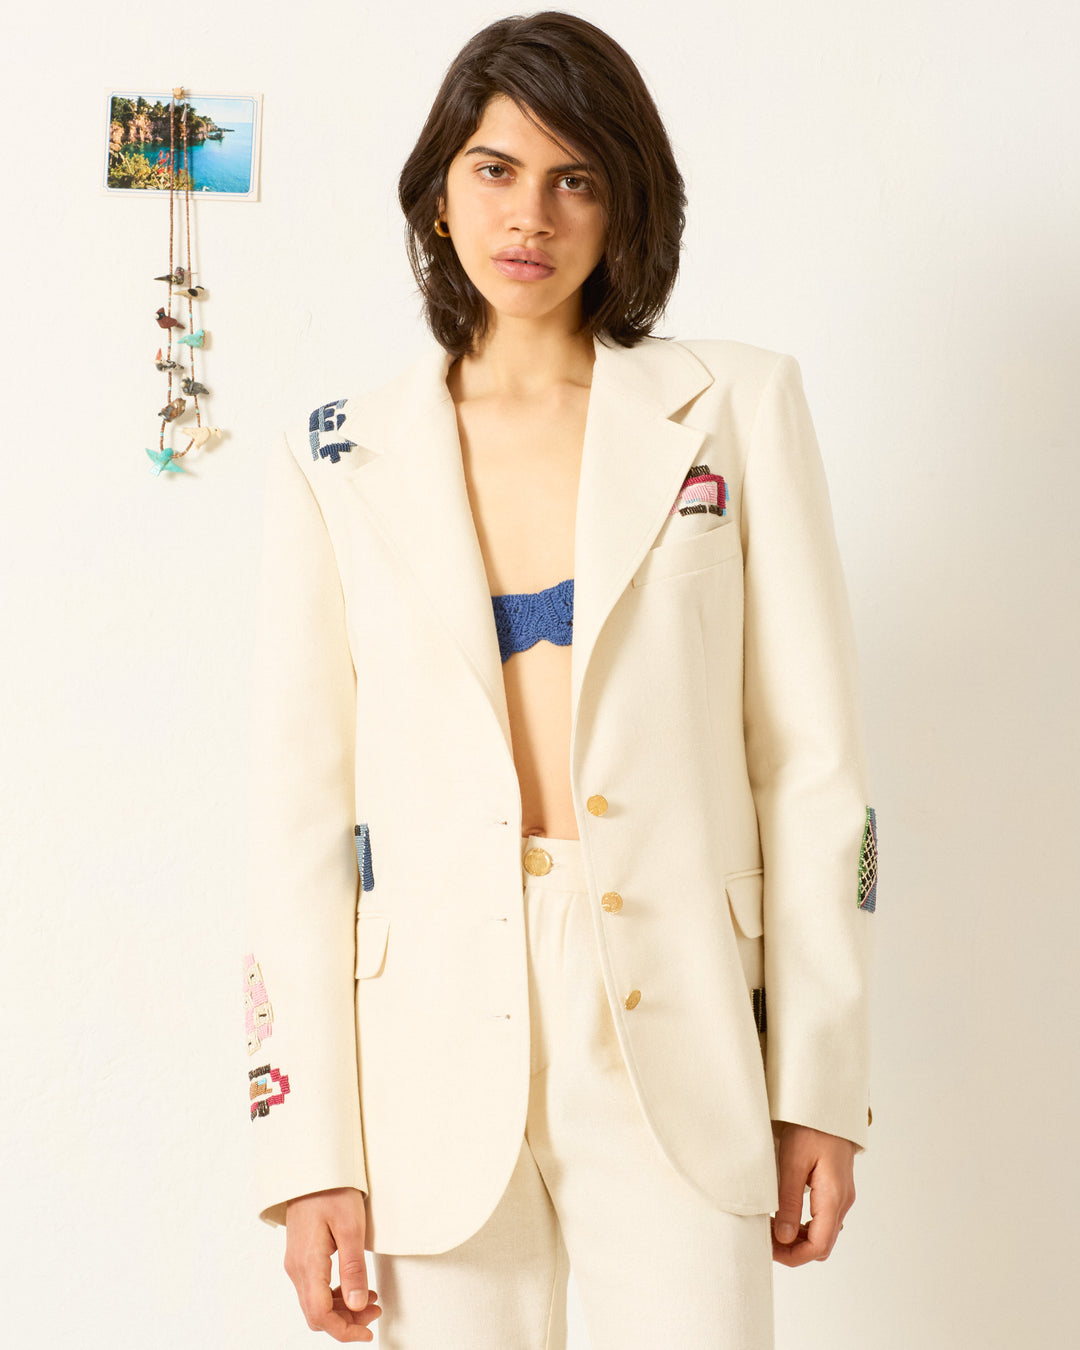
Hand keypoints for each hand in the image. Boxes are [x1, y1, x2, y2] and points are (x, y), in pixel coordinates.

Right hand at [284, 1187, 382, 1341]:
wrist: (313, 1167)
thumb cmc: (332, 1191)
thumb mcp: (351, 1227)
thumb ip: (354, 1268)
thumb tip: (357, 1304)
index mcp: (308, 1264)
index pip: (320, 1315)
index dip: (344, 1331)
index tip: (368, 1332)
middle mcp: (296, 1268)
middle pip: (316, 1314)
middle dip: (346, 1321)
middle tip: (375, 1312)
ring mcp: (296, 1262)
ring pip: (314, 1303)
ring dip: (341, 1309)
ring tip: (370, 1299)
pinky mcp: (301, 1256)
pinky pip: (313, 1288)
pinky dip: (333, 1296)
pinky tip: (352, 1287)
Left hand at [770, 1122, 855, 1265]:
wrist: (828, 1106)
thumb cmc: (811, 1128)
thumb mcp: (793, 1162)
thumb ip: (789, 1201)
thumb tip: (783, 1238)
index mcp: (833, 1197)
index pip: (819, 1246)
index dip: (793, 1255)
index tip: (769, 1247)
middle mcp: (842, 1202)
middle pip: (822, 1244)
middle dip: (794, 1250)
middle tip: (766, 1237)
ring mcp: (842, 1197)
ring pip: (824, 1234)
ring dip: (799, 1238)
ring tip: (772, 1225)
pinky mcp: (837, 1190)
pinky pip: (824, 1220)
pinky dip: (806, 1226)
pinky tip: (786, 1214)